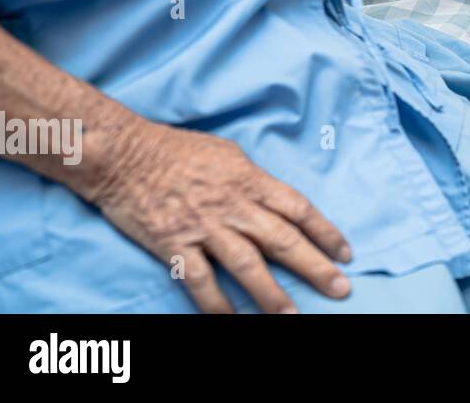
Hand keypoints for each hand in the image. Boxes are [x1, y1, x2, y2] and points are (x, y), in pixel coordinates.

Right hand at [88, 119, 351, 312]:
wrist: (125, 155)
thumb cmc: (177, 149)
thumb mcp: (228, 153)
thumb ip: (253, 180)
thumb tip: (274, 199)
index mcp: (251, 180)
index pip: (299, 209)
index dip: (326, 233)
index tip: (345, 253)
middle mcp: (234, 206)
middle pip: (283, 240)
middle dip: (315, 267)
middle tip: (340, 288)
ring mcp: (205, 228)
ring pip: (248, 266)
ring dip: (272, 294)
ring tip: (293, 315)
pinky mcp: (175, 246)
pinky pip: (201, 282)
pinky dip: (218, 304)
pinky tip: (233, 320)